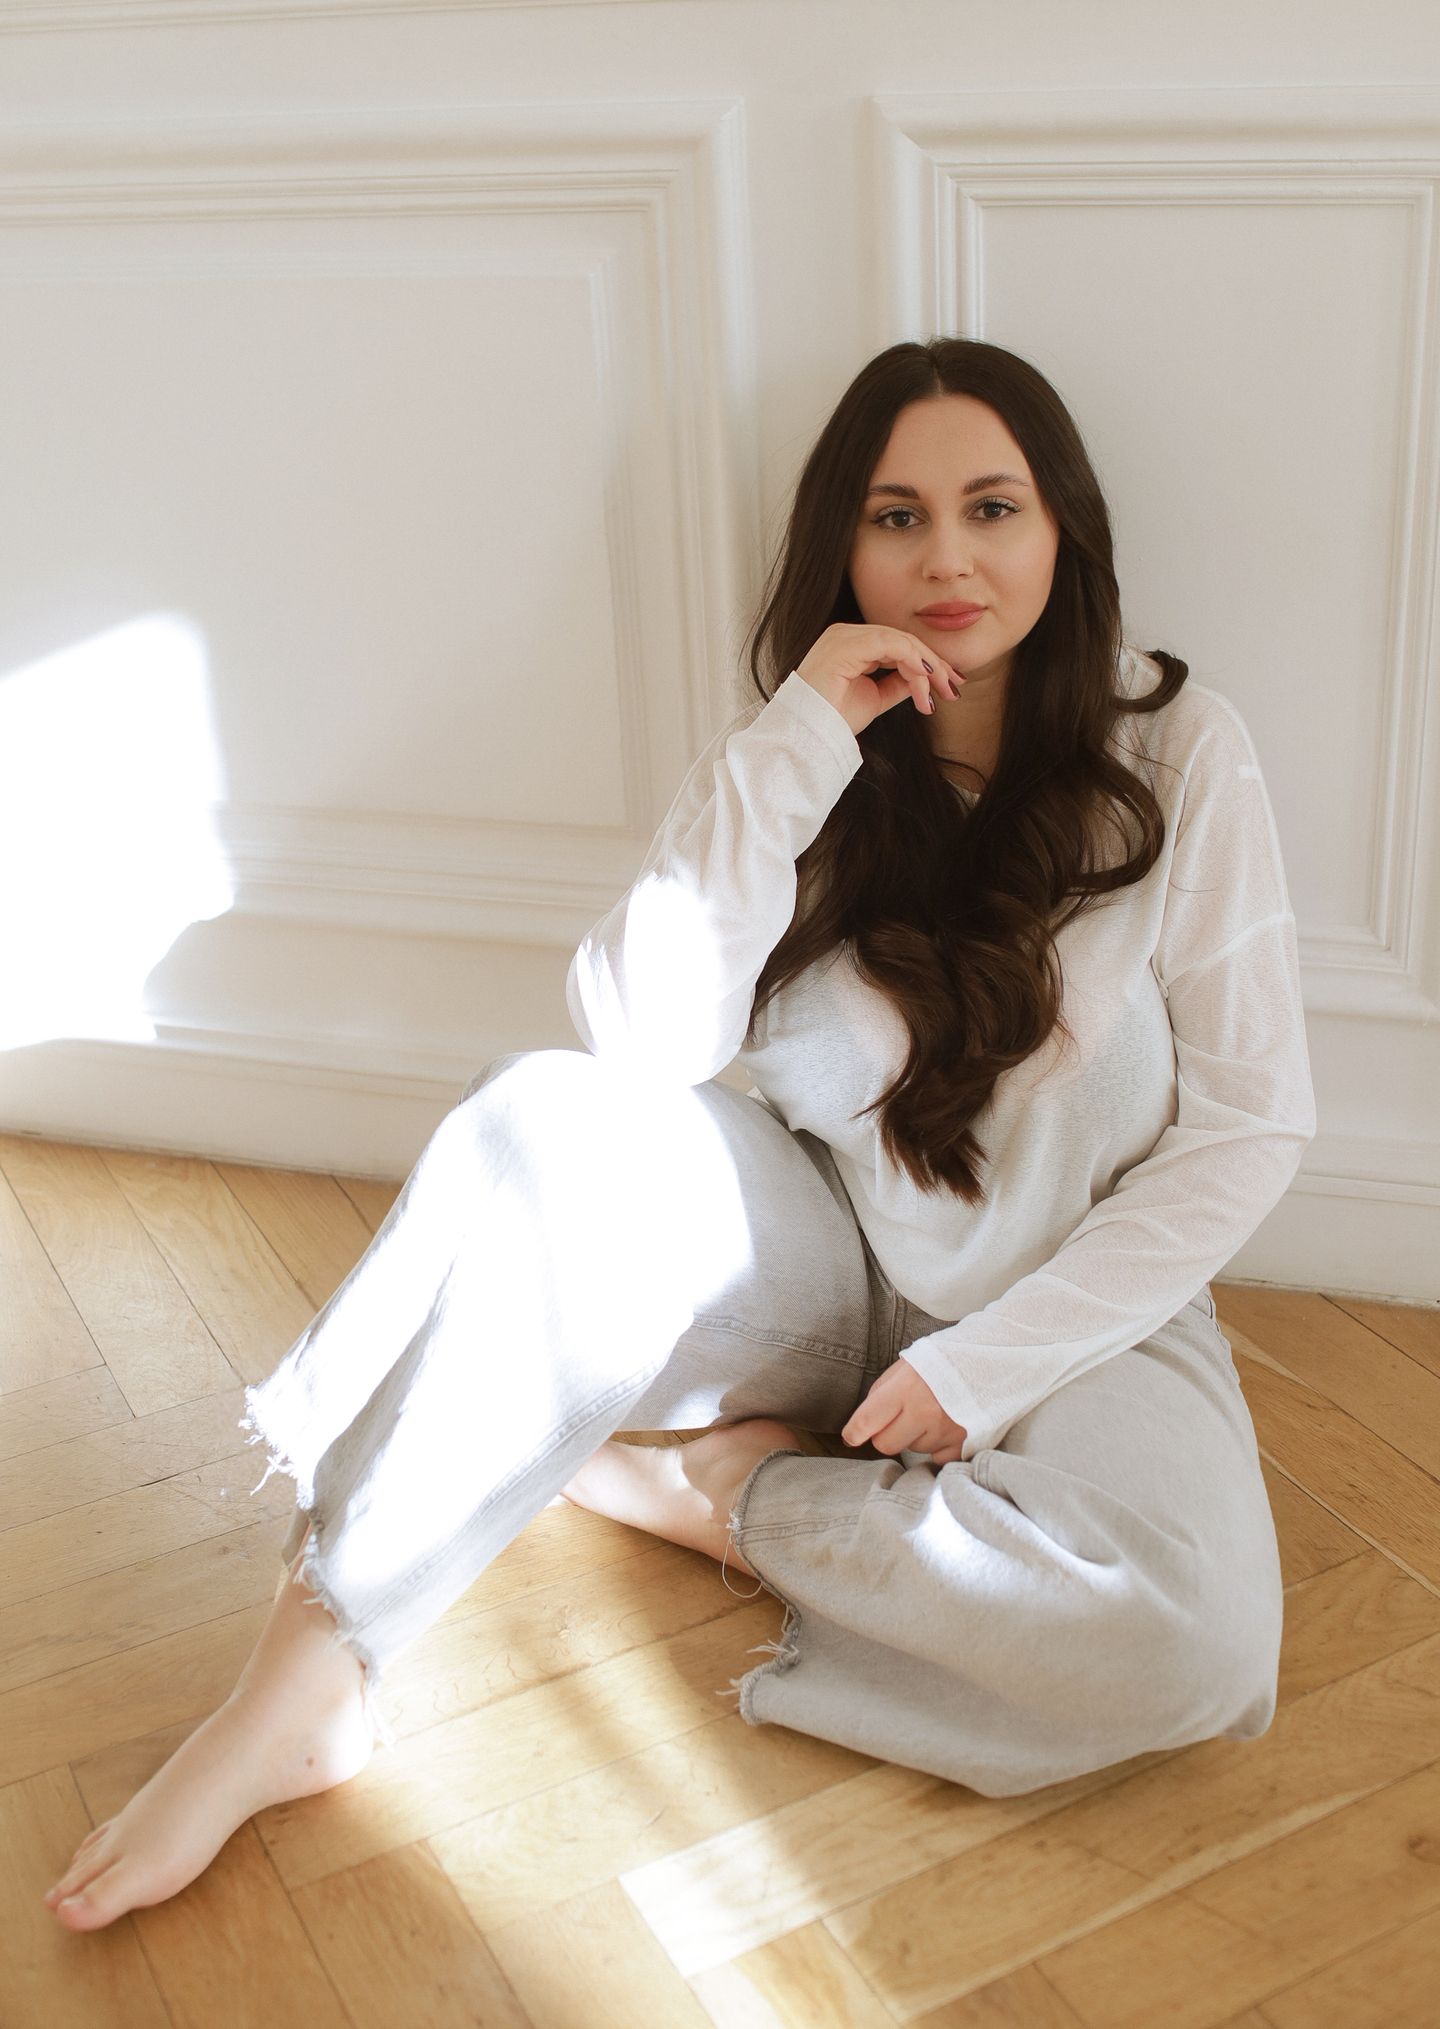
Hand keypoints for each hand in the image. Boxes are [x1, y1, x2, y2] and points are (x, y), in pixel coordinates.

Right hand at [795, 623, 964, 738]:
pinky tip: (925, 681)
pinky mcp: (846, 643)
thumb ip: (898, 684)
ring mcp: (844, 635)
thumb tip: (923, 679)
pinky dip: (913, 662)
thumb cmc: (835, 720)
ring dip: (926, 668)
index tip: (949, 685)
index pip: (897, 645)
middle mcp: (846, 633)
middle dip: (934, 665)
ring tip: (940, 692)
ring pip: (901, 641)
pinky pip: (891, 645)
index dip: (927, 663)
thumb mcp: (876, 698)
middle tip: (954, 688)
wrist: (810, 735)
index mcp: (850, 644)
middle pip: (903, 640)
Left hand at [841, 1357, 968, 1465]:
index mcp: (906, 1388)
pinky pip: (937, 1458)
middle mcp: (925, 1413)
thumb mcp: (909, 1364)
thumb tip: (865, 1421)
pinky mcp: (965, 1444)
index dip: (854, 1432)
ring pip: (913, 1450)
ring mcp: (946, 1431)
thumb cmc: (947, 1359)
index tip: (850, 1436)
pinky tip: (946, 1425)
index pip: (867, 1421)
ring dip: (916, 1436)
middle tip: (898, 1419)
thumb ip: (884, 1391)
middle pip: (886, 1444)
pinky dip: (938, 1447)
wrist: (996, 1359)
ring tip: (932, 1412)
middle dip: (886, 1434)